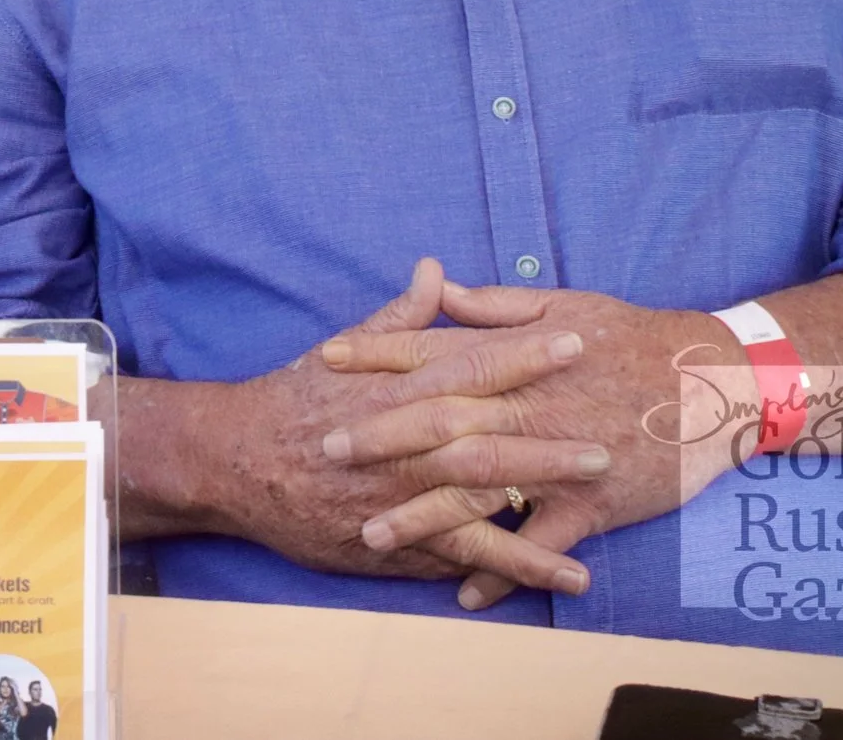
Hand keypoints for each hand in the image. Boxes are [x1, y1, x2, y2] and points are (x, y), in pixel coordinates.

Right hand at [119, 259, 613, 595]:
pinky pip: (464, 557)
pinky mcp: (398, 542)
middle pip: (485, 436)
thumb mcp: (344, 348)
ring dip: (542, 502)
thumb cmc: (296, 399)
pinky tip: (566, 574)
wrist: (237, 460)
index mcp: (397, 388)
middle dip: (546, 437)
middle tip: (606, 437)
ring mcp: (402, 496)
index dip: (524, 354)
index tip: (575, 339)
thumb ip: (400, 316)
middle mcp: (403, 443)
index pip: (470, 365)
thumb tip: (436, 268)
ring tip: (597, 500)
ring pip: (480, 501)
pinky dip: (514, 566)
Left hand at [321, 277, 747, 608]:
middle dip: (380, 436)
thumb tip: (437, 286)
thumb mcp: (563, 305)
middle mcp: (527, 407)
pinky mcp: (592, 504)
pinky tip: (464, 595)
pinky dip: (503, 571)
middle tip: (327, 451)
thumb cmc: (634, 336)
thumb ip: (492, 305)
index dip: (376, 355)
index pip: (431, 351)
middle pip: (440, 421)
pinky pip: (540, 545)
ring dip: (423, 514)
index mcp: (514, 357)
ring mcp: (557, 459)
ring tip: (372, 534)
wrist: (713, 380)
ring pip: (479, 490)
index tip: (325, 361)